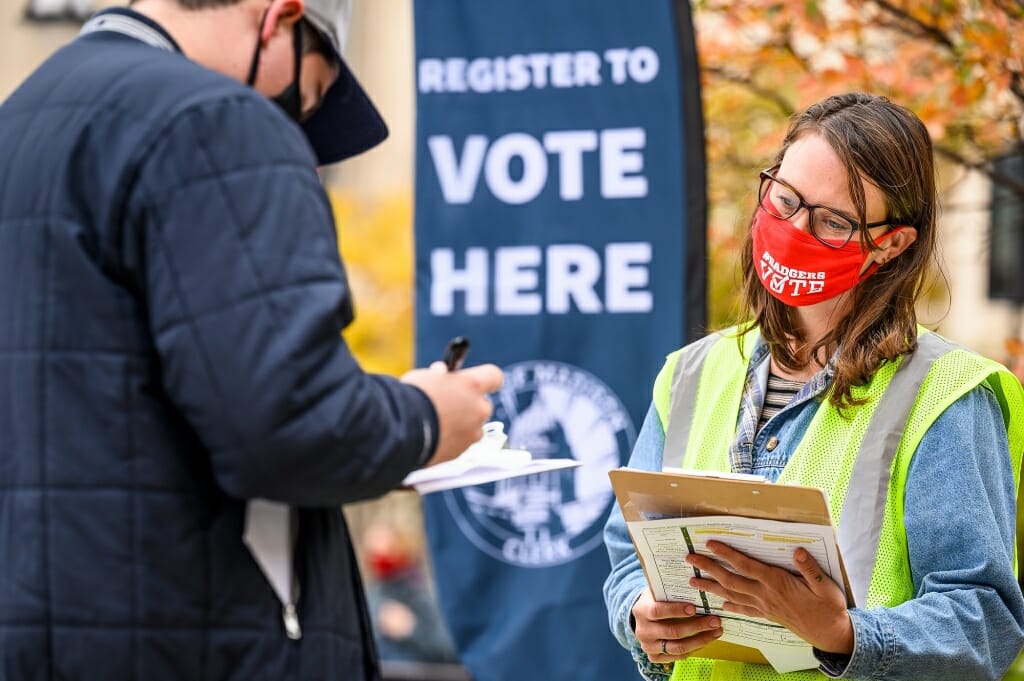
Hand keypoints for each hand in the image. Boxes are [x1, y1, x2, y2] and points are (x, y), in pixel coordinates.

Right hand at [401, 362, 502, 466]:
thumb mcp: (425, 377)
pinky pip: (459, 444)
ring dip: (460, 425)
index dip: (485, 379)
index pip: (494, 376)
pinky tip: (430, 437)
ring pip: (472, 428)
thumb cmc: (411, 398)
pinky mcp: (460, 453)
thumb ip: (439, 376)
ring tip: (436, 424)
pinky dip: (449, 441)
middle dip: (469, 405)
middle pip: (483, 405)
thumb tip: (440, 374)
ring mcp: (471, 433)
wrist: (400, 429)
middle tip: (449, 404)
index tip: (473, 382)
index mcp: (473, 385)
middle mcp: (478, 409)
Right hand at [631, 588, 722, 663]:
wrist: (644, 617)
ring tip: (716, 631)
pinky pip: (679, 656)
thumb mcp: (659, 592)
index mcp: (641, 610)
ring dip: (701, 640)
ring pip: (678, 647)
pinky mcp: (655, 657)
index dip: (676, 610)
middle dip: (697, 626)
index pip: (657, 611)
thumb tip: (699, 590)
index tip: (694, 608)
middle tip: (715, 621)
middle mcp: (642, 631)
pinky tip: (706, 640)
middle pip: (672, 632)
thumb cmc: (657, 600)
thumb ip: (672, 593)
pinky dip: (694, 648)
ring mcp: (648, 646)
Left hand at [686, 541, 852, 653]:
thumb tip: (798, 551)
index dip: (727, 554)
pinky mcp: (767, 615)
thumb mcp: (825, 586)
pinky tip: (720, 605)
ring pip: (731, 595)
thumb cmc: (828, 607)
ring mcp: (764, 606)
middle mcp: (765, 595)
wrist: (830, 633)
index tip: (710, 544)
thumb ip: (809, 569)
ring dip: (710, 588)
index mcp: (777, 582)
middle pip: (730, 580)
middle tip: (689, 559)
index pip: (746, 565)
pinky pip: (743, 610)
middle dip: (708, 568)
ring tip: (692, 582)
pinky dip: (730, 606)